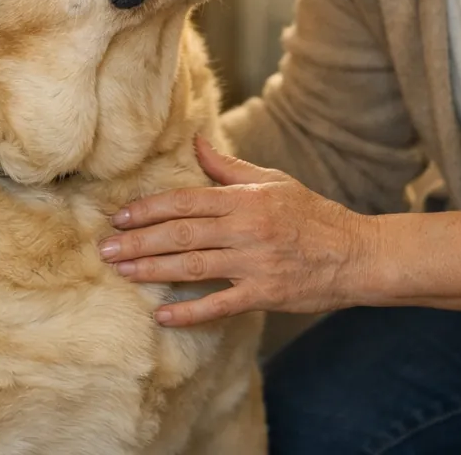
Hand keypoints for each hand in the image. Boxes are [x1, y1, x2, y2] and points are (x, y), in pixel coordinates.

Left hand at [98, 135, 375, 326]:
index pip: (186, 201)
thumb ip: (230, 168)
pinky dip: (190, 312)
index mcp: (245, 199)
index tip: (120, 216)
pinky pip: (220, 304)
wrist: (356, 253)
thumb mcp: (273, 181)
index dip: (149, 209)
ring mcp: (254, 264)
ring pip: (192, 267)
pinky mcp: (265, 294)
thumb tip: (195, 143)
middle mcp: (245, 229)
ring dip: (152, 270)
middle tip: (105, 249)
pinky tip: (162, 316)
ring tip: (122, 272)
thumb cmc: (313, 214)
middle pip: (181, 234)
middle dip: (138, 241)